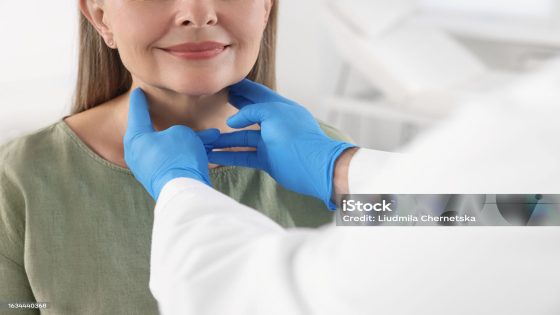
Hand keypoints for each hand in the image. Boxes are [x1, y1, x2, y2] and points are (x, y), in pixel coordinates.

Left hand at [124, 88, 219, 199]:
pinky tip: (209, 150)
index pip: (137, 111)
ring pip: (171, 147)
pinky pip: (175, 160)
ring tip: (212, 136)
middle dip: (174, 124)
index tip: (138, 91)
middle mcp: (138, 153)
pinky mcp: (161, 178)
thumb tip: (183, 139)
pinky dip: (189, 153)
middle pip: (156, 132)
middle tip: (173, 112)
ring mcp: (148, 168)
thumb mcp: (181, 133)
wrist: (183, 191)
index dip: (140, 99)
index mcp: (136, 137)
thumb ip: (179, 130)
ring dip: (190, 140)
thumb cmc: (178, 157)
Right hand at [208, 79, 356, 209]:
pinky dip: (228, 155)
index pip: (257, 94)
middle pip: (248, 114)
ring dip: (224, 138)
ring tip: (205, 137)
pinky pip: (244, 155)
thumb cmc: (296, 136)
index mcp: (279, 108)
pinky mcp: (267, 159)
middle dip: (231, 108)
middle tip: (214, 101)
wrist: (314, 166)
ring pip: (242, 138)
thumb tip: (232, 122)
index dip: (242, 88)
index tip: (226, 82)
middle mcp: (274, 124)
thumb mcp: (273, 114)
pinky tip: (213, 155)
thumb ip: (251, 111)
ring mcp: (270, 142)